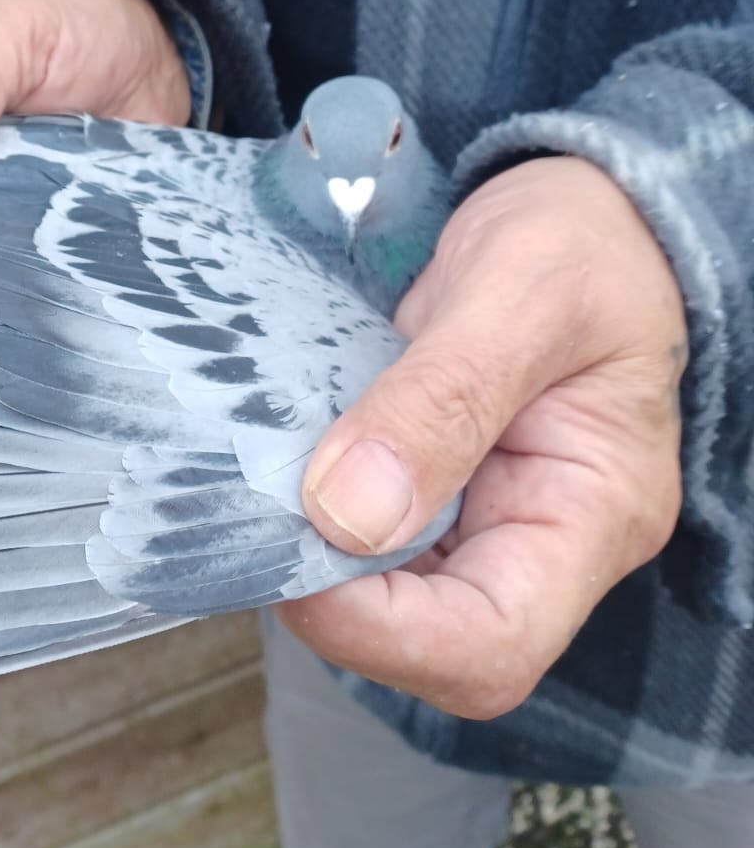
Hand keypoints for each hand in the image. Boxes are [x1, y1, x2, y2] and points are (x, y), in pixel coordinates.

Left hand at [279, 156, 687, 719]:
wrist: (582, 200)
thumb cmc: (583, 236)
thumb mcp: (522, 293)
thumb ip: (441, 399)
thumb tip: (347, 514)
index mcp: (595, 515)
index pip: (488, 647)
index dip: (377, 629)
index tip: (292, 549)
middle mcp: (541, 542)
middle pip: (427, 640)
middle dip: (329, 592)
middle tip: (254, 504)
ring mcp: (486, 519)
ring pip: (383, 595)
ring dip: (310, 551)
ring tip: (257, 472)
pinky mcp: (438, 488)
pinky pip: (367, 530)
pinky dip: (313, 506)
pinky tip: (277, 456)